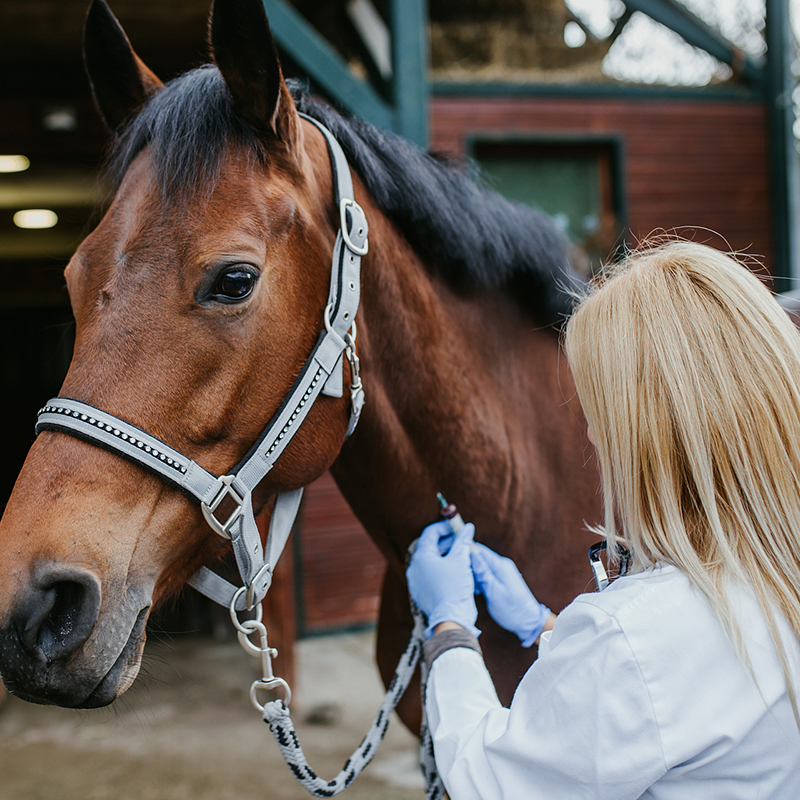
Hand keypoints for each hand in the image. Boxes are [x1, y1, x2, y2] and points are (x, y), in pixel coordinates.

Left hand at [406, 521, 478, 637]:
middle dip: (447, 542)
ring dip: (446, 556)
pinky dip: (442, 569)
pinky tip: (456, 572)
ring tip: (462, 557)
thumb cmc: (454, 587)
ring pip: (431, 562)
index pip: (430, 533)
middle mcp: (414, 568)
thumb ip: (462, 541)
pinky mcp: (421, 593)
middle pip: (430, 547)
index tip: (458, 528)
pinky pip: (431, 575)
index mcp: (421, 557)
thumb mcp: (460, 560)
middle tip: (463, 542)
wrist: (450, 619)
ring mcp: (416, 581)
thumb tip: (468, 527)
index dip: (445, 527)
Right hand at [471, 542, 551, 646]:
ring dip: (473, 575)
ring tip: (470, 588)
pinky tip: (476, 591)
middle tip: (462, 579)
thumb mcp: (494, 591)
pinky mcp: (501, 580)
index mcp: (500, 566)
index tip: (454, 561)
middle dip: (468, 566)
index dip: (465, 553)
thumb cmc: (512, 609)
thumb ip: (483, 573)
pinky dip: (480, 580)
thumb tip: (473, 555)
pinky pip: (487, 575)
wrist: (529, 621)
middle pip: (479, 558)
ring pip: (482, 567)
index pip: (479, 550)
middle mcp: (502, 565)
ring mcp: (502, 572)